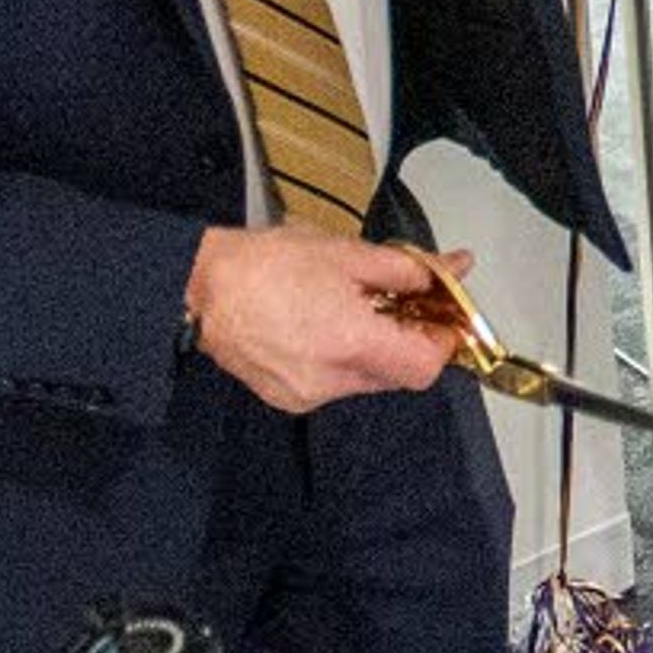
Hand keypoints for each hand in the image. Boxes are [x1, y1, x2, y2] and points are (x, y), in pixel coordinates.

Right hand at [185, 228, 457, 414]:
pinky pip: (335, 384)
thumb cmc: (265, 266)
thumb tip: (450, 270)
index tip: (444, 320)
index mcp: (349, 342)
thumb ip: (407, 269)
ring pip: (367, 380)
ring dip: (375, 349)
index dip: (442, 343)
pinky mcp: (287, 398)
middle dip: (409, 341)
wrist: (202, 288)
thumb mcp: (348, 254)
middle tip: (406, 305)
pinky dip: (343, 359)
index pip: (424, 367)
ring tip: (357, 308)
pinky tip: (327, 326)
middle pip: (397, 375)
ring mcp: (306, 394)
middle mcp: (329, 380)